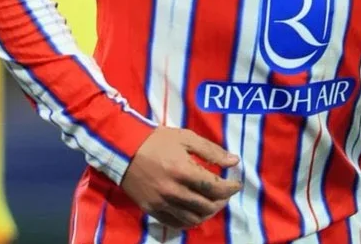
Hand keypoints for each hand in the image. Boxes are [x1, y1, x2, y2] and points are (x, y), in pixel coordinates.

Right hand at [120, 127, 241, 228]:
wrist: (123, 149)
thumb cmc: (157, 140)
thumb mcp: (186, 137)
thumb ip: (211, 150)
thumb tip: (234, 161)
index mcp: (184, 171)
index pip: (216, 188)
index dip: (231, 188)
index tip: (236, 184)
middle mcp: (174, 191)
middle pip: (207, 206)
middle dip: (222, 201)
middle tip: (225, 193)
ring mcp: (162, 203)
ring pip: (193, 219)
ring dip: (208, 213)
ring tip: (212, 203)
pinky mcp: (152, 210)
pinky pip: (175, 224)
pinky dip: (189, 222)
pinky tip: (195, 212)